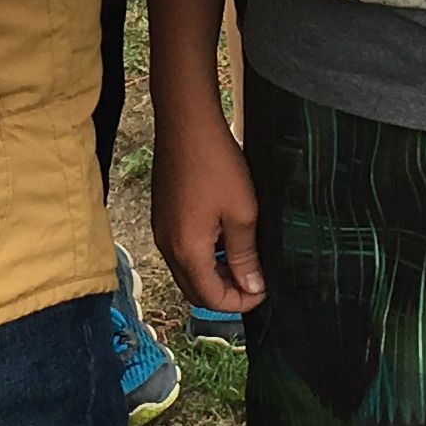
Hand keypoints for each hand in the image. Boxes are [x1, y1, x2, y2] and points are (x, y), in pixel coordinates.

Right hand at [149, 102, 263, 315]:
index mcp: (187, 251)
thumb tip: (252, 287)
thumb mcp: (243, 212)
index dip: (240, 303)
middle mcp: (168, 246)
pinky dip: (202, 256)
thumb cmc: (216, 163)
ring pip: (187, 271)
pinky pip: (181, 250)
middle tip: (254, 280)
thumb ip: (246, 256)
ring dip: (214, 274)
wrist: (186, 123)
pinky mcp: (162, 215)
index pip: (211, 298)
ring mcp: (161, 230)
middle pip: (194, 290)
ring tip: (244, 258)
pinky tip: (224, 237)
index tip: (263, 292)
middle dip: (225, 293)